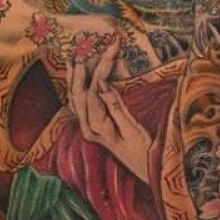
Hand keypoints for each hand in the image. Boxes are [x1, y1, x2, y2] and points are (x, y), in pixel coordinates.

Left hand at [66, 37, 150, 182]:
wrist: (145, 169)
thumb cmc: (143, 150)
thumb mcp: (132, 128)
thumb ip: (115, 106)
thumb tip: (102, 83)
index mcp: (97, 128)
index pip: (94, 92)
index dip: (101, 70)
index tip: (110, 51)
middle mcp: (87, 129)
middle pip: (80, 94)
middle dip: (83, 70)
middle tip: (86, 50)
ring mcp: (87, 129)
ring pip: (75, 99)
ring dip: (74, 79)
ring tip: (74, 59)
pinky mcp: (92, 128)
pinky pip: (79, 105)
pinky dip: (77, 89)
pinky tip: (77, 79)